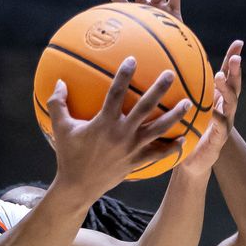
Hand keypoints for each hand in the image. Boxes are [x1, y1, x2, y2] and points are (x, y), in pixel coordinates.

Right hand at [46, 57, 189, 197]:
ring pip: (158, 129)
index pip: (116, 93)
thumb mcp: (60, 128)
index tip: (132, 59)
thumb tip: (59, 81)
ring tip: (188, 104)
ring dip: (174, 116)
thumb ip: (58, 103)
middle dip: (159, 89)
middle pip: (145, 107)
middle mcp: (121, 133)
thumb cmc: (68, 155)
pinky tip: (182, 139)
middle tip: (171, 74)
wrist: (78, 186)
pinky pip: (158, 154)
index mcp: (104, 122)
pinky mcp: (136, 162)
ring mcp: (131, 148)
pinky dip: (171, 147)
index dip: (124, 75)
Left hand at [176, 41, 243, 174]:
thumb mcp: (183, 107)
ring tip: (219, 78)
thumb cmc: (187, 129)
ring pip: (231, 103)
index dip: (233, 59)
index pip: (227, 75)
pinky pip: (221, 126)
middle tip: (235, 58)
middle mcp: (225, 107)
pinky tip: (215, 112)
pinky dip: (219, 118)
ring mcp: (226, 122)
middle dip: (236, 71)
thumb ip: (179, 90)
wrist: (192, 160)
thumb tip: (163, 65)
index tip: (239, 42)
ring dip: (226, 89)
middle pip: (234, 85)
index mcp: (218, 98)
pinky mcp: (221, 138)